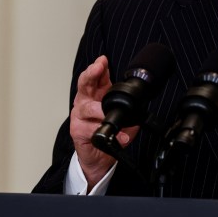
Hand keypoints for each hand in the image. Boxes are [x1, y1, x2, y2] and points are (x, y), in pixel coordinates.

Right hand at [69, 55, 138, 190]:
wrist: (98, 156)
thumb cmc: (106, 132)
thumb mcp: (120, 116)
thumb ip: (126, 107)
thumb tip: (140, 104)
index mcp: (94, 95)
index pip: (95, 77)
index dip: (98, 67)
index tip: (103, 60)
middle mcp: (84, 102)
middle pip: (84, 84)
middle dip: (91, 74)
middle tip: (97, 68)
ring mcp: (79, 116)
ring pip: (87, 107)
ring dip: (99, 109)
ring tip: (108, 111)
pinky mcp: (77, 131)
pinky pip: (90, 129)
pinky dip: (103, 131)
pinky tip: (115, 135)